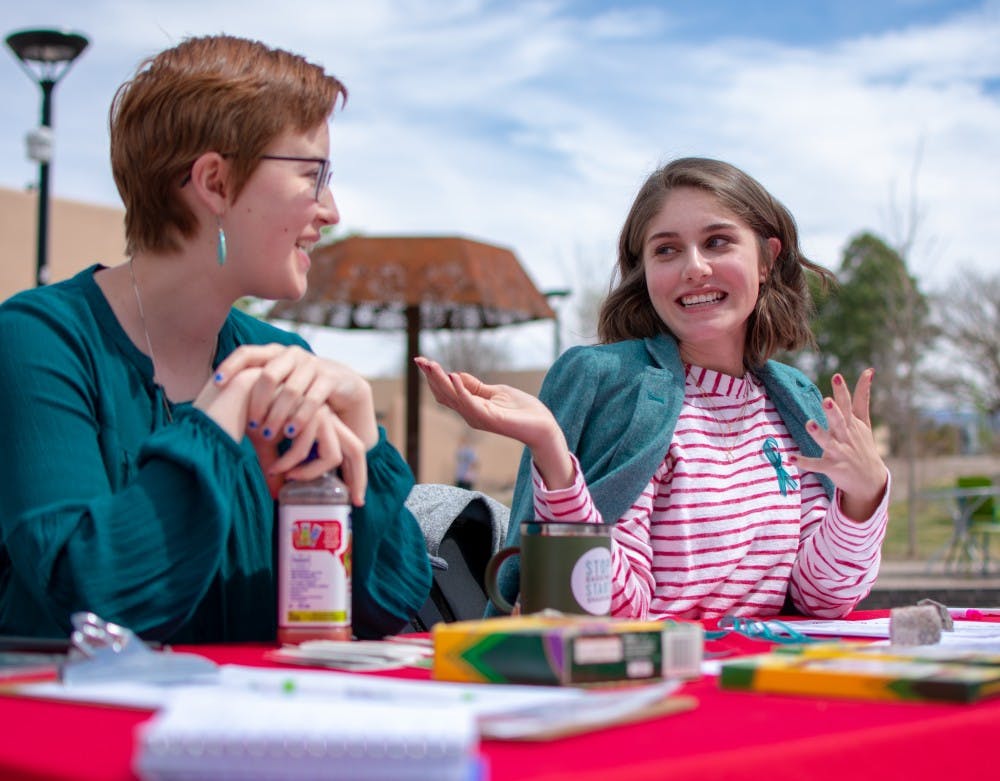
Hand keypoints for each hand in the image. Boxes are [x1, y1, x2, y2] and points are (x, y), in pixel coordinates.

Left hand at [212, 344, 377, 449]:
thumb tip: (212, 400)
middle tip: (251, 425)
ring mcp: (312, 364)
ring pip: (290, 389)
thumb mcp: (276, 384)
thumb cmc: (298, 390)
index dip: (230, 366)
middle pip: (268, 374)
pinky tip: (291, 433)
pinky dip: (300, 417)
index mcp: (273, 353)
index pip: (247, 352)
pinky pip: (312, 399)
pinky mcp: (329, 378)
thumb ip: (252, 386)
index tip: (216, 384)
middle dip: (258, 402)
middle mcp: (292, 354)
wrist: (342, 386)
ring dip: (278, 414)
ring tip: (268, 436)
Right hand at [251, 404, 367, 504]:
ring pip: (332, 456)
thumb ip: (278, 469)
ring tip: (285, 475)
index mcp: (324, 422)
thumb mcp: (268, 448)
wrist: (235, 394)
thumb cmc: (250, 418)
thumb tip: (278, 495)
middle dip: (359, 478)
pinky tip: (275, 467)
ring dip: (308, 474)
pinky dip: (290, 464)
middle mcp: (327, 417)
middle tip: (357, 502)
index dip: (358, 473)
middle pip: (357, 449)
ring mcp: (319, 413)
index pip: (352, 448)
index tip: (357, 499)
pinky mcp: (305, 414)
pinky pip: (305, 451)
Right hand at [415, 356, 574, 488]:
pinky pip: (470, 403)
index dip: (433, 377)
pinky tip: (453, 375)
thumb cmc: (522, 410)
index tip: (421, 361)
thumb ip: (475, 386)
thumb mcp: (496, 392)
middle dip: (431, 377)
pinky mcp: (489, 418)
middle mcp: (470, 414)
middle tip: (418, 360)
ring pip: (453, 397)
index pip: (446, 391)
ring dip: (440, 380)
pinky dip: (460, 389)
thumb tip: (455, 375)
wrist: (542, 426)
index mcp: (470, 407)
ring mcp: (478, 418)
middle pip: (444, 394)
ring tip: (430, 364)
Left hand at [792, 369, 888, 520]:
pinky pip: (817, 465)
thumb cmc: (862, 445)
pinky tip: (791, 458)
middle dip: (833, 411)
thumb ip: (863, 396)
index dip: (842, 391)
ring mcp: (840, 452)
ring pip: (828, 442)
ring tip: (809, 424)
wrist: (870, 480)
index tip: (836, 376)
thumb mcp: (864, 421)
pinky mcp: (832, 467)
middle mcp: (846, 436)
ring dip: (819, 434)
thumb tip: (869, 370)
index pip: (848, 405)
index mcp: (852, 424)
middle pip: (839, 421)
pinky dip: (805, 462)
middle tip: (826, 400)